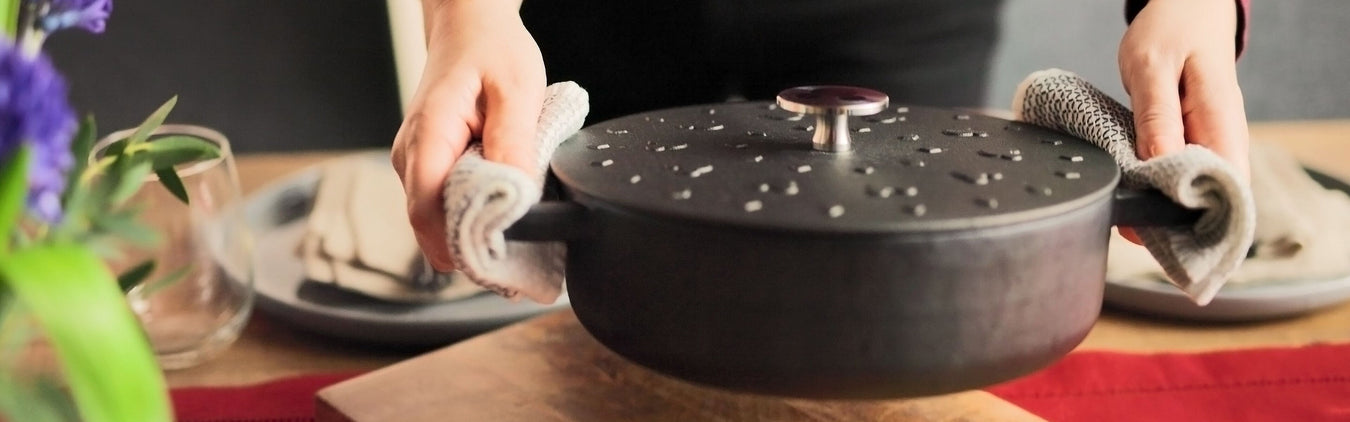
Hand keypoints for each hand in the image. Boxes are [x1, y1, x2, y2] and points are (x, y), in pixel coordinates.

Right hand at [391, 0, 545, 270]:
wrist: (471, 26)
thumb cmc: (492, 50)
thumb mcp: (517, 90)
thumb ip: (514, 144)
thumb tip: (515, 198)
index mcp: (428, 136)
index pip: (427, 212)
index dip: (461, 245)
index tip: (502, 259)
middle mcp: (411, 157)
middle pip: (430, 227)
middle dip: (472, 248)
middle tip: (519, 255)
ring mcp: (415, 164)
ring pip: (437, 221)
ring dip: (473, 233)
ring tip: (516, 230)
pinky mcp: (429, 167)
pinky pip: (444, 206)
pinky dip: (472, 216)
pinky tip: (502, 211)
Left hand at [1117, 0, 1247, 243]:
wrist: (1187, 5)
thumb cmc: (1171, 30)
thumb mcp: (1151, 69)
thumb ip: (1156, 117)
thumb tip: (1159, 166)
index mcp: (1221, 122)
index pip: (1224, 188)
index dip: (1194, 219)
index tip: (1156, 235)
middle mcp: (1224, 136)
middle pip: (1212, 197)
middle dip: (1175, 221)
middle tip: (1132, 234)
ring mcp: (1212, 138)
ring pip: (1197, 187)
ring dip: (1166, 206)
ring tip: (1129, 224)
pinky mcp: (1197, 137)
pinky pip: (1184, 171)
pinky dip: (1161, 186)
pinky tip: (1137, 196)